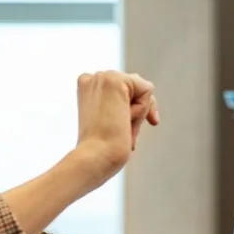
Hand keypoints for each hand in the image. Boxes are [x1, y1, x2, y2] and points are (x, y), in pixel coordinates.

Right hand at [72, 70, 159, 184]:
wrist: (95, 156)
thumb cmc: (102, 147)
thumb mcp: (109, 119)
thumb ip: (121, 100)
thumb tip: (147, 87)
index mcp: (86, 86)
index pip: (123, 90)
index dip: (131, 109)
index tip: (123, 129)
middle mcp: (92, 77)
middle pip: (135, 88)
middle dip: (136, 112)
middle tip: (121, 132)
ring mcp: (103, 76)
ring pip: (141, 90)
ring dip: (137, 113)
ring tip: (119, 127)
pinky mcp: (115, 79)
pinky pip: (147, 90)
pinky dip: (142, 110)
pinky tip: (122, 119)